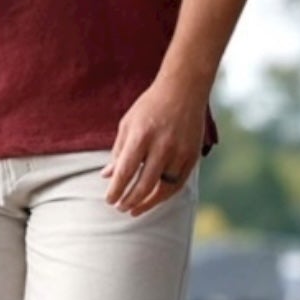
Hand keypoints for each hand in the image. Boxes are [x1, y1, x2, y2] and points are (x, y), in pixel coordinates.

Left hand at [105, 78, 206, 216]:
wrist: (184, 90)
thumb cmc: (150, 106)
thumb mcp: (128, 124)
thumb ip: (118, 151)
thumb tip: (107, 176)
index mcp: (141, 136)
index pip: (125, 172)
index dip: (116, 190)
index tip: (109, 200)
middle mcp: (162, 146)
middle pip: (144, 185)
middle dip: (129, 200)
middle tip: (120, 208)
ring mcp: (180, 152)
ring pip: (163, 189)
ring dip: (147, 203)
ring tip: (134, 209)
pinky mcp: (193, 156)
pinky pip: (179, 184)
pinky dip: (165, 195)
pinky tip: (154, 199)